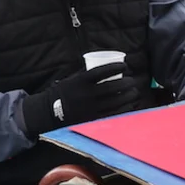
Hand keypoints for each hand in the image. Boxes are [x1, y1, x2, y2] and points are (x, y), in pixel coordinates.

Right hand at [21, 62, 141, 137]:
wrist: (50, 112)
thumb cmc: (63, 92)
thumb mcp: (72, 78)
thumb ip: (86, 73)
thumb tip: (104, 66)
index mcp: (81, 81)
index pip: (102, 71)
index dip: (116, 67)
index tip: (125, 65)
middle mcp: (87, 94)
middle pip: (112, 87)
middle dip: (126, 83)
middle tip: (132, 80)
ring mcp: (91, 107)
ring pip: (115, 101)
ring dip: (128, 96)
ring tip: (134, 91)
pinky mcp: (93, 118)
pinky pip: (113, 113)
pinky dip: (124, 108)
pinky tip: (130, 104)